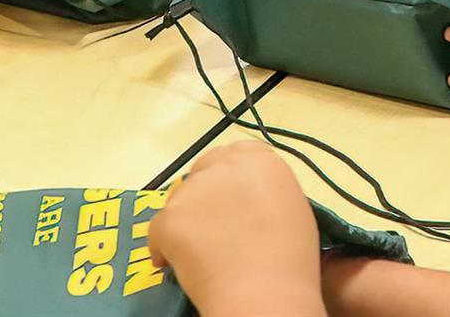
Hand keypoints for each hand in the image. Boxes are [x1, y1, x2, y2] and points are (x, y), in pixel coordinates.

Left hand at [149, 143, 324, 316]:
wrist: (264, 294)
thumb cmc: (288, 260)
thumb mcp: (290, 209)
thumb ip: (265, 192)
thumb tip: (246, 202)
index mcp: (260, 160)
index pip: (235, 154)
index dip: (229, 178)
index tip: (229, 200)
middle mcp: (225, 166)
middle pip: (204, 172)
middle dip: (206, 197)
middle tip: (215, 229)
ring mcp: (193, 190)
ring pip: (181, 201)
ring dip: (188, 221)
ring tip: (204, 254)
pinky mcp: (169, 217)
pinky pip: (158, 230)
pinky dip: (165, 247)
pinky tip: (178, 265)